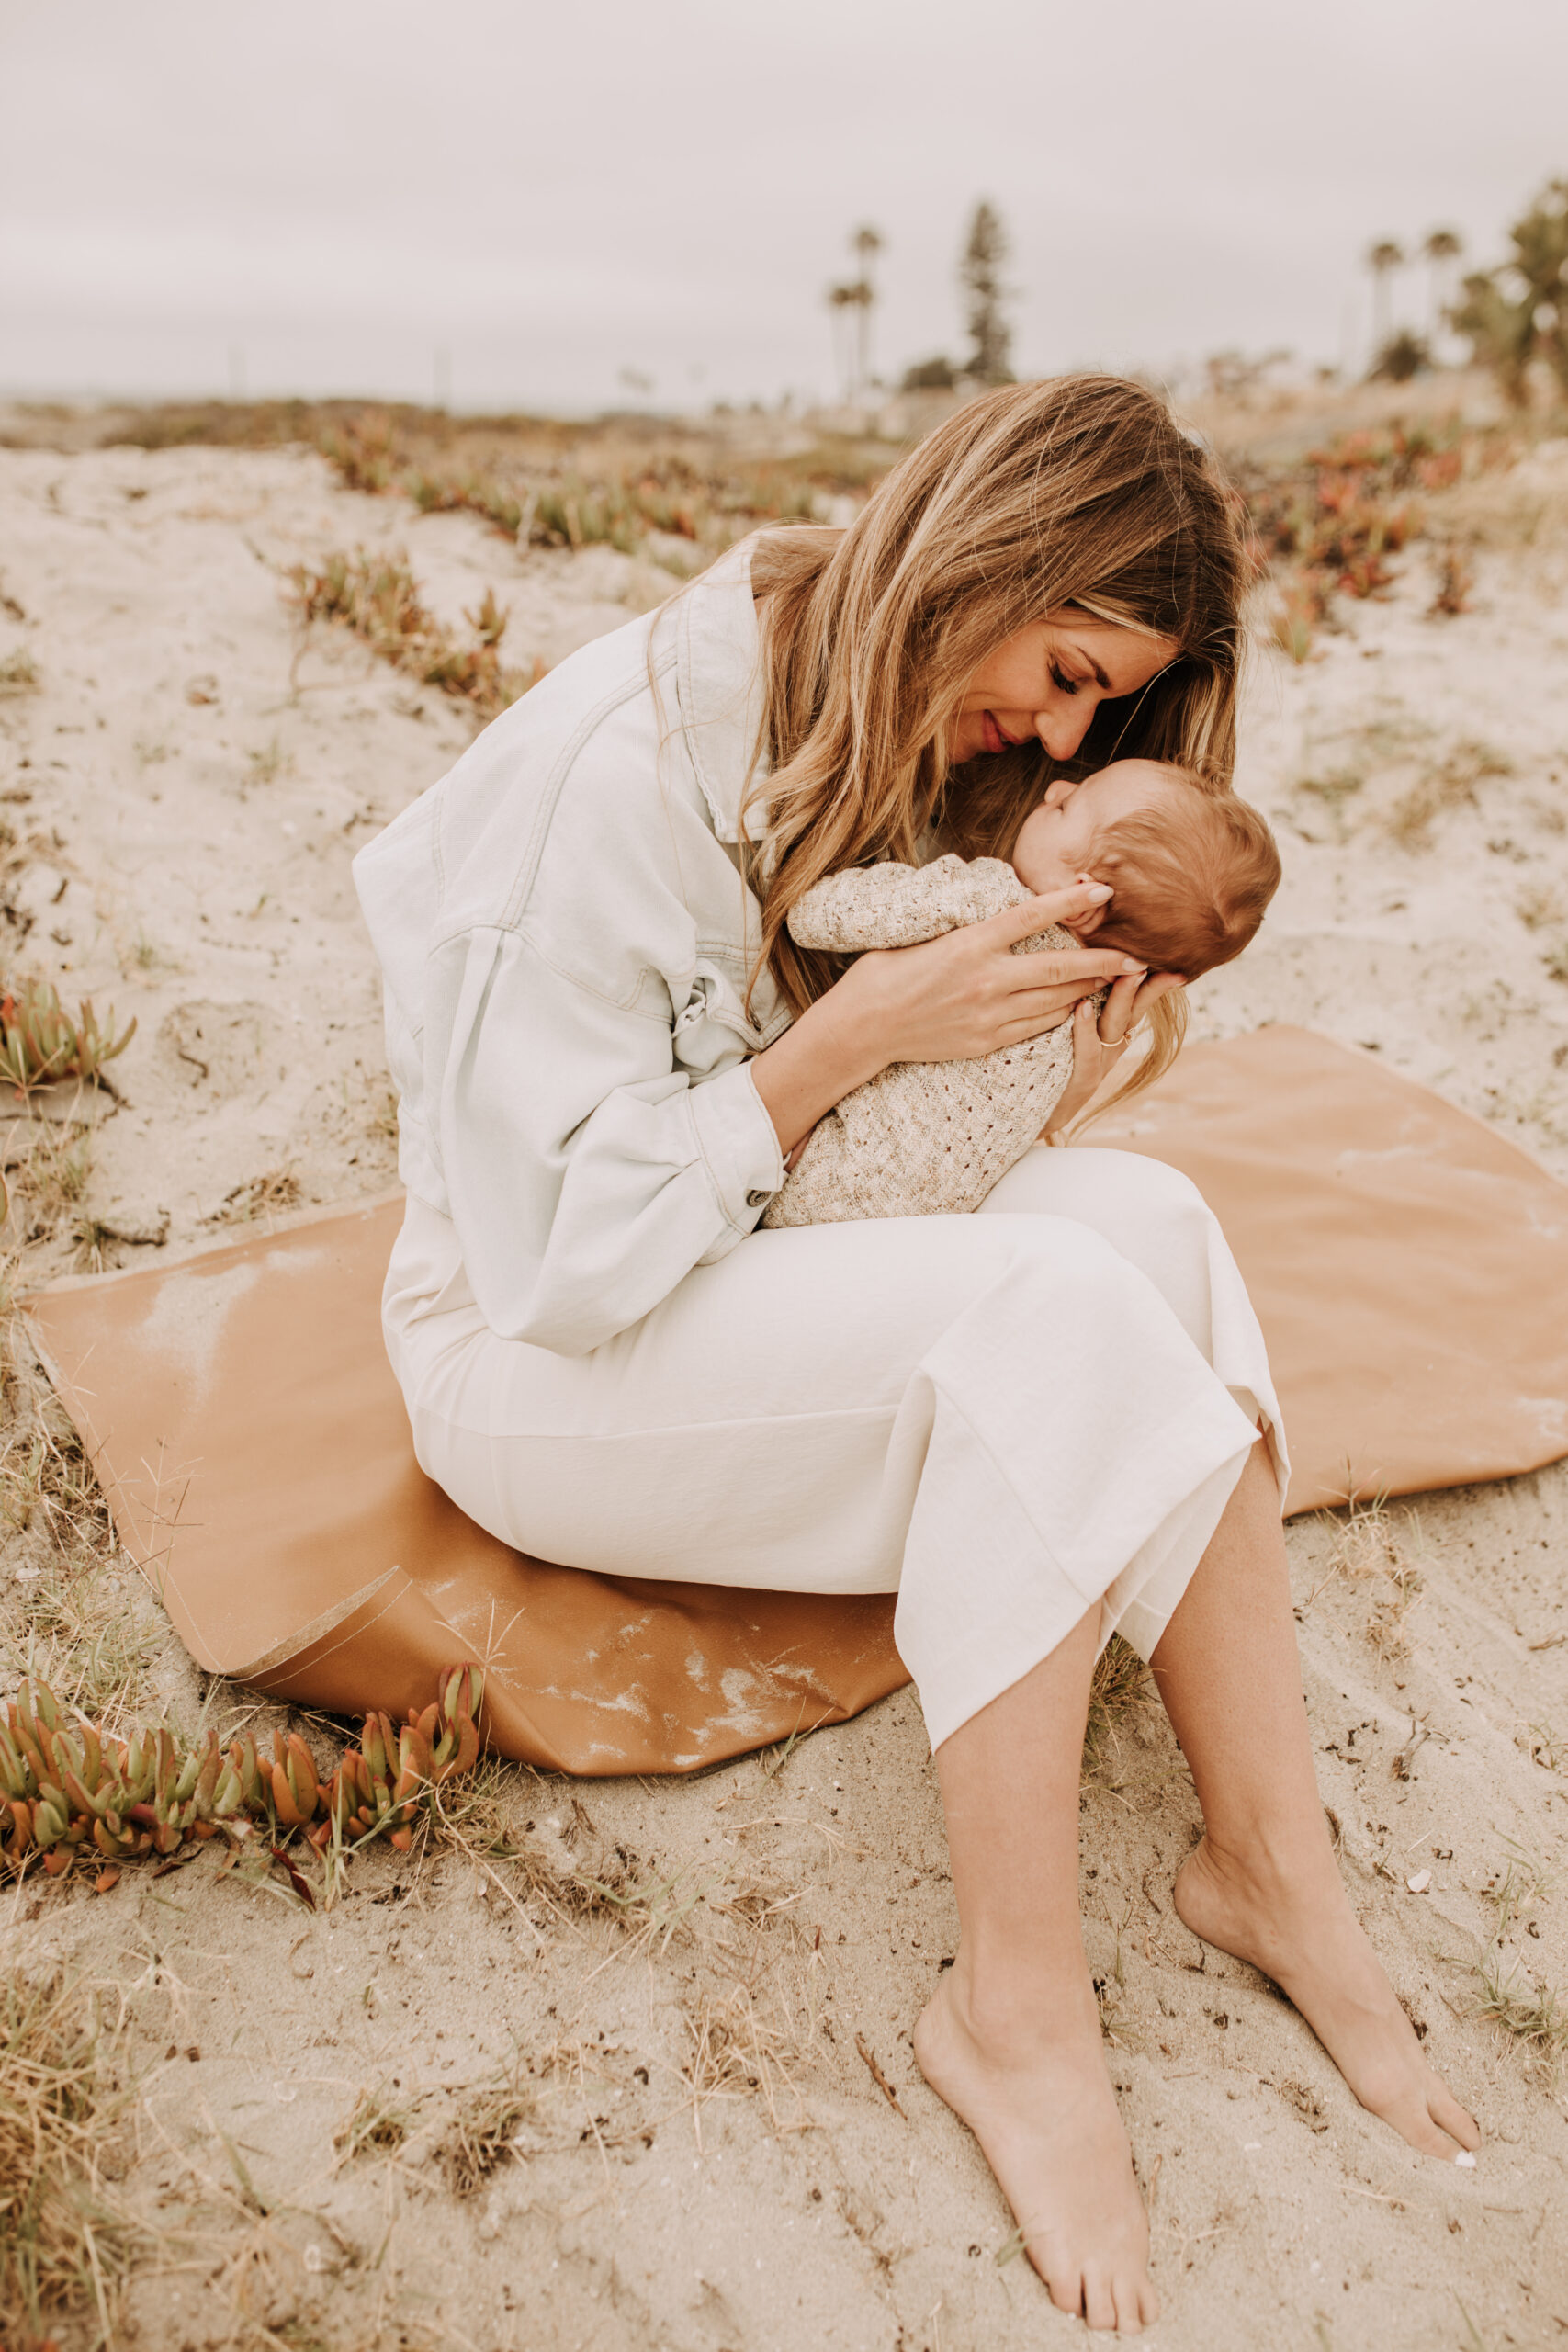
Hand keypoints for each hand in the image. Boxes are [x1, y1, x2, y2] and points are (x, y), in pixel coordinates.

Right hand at [825, 880, 1149, 1069]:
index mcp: (970, 943)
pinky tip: (1076, 1008)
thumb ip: (967, 925)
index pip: (1033, 916)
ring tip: (1114, 982)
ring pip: (1055, 1001)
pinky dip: (1061, 1016)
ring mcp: (989, 1014)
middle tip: (1136, 957)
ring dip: (1088, 990)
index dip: (1072, 903)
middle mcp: (986, 979)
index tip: (1104, 893)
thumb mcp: (924, 934)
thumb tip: (997, 906)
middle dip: (1104, 963)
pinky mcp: (987, 1041)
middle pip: (1060, 968)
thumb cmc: (886, 972)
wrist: (864, 1027)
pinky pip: (1037, 1028)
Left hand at [1041, 968, 1185, 1134]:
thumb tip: (1084, 967)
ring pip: (1115, 1025)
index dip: (1156, 983)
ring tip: (1129, 972)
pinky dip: (1085, 1028)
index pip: (1139, 1002)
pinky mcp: (1081, 1080)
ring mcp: (1099, 1064)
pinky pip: (1086, 1050)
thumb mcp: (1070, 1030)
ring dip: (1123, 998)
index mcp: (1113, 1034)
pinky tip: (1083, 1006)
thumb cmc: (1049, 1064)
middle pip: (1134, 1010)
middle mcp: (1112, 1048)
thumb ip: (1082, 1000)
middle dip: (1148, 986)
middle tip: (1154, 959)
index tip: (1172, 963)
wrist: (1035, 1114)